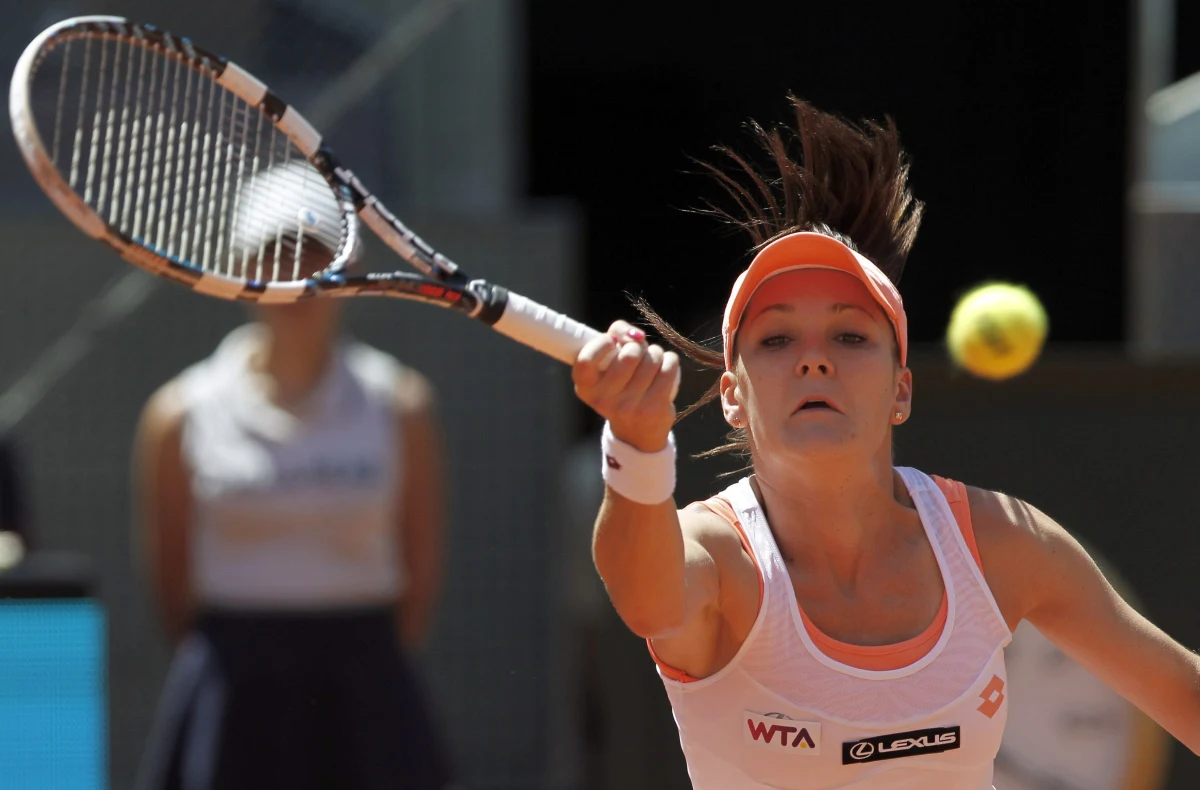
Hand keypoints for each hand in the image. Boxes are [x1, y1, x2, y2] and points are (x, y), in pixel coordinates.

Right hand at [573, 321, 679, 451]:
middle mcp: (603, 400)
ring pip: (652, 359)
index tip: (613, 342)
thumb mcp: (607, 365)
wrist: (637, 431)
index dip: (602, 343)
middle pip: (629, 354)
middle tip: (639, 354)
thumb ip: (615, 336)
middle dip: (639, 346)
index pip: (586, 359)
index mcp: (586, 388)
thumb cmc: (621, 386)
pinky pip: (668, 369)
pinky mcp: (653, 409)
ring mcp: (628, 406)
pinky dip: (670, 361)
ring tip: (653, 362)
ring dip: (656, 353)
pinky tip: (666, 366)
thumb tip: (635, 334)